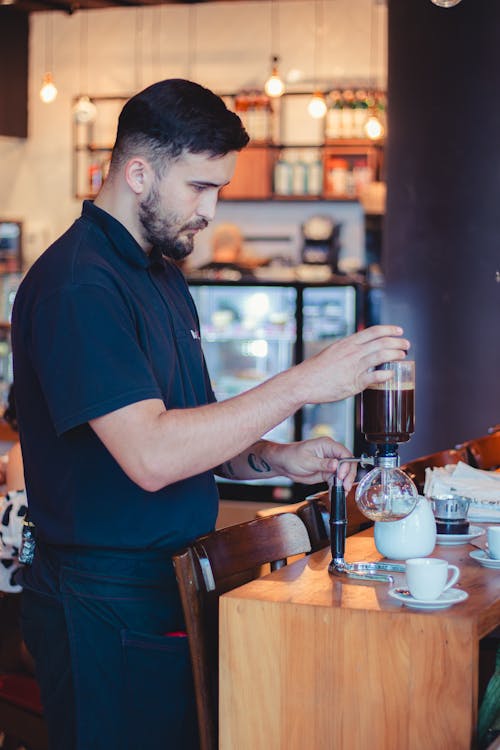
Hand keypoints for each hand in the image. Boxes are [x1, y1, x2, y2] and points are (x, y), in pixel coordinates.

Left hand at [266, 437, 357, 489]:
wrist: (283, 464)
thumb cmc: (291, 456)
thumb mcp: (307, 461)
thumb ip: (322, 464)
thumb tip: (335, 464)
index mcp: (327, 445)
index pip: (344, 453)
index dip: (346, 465)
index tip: (342, 475)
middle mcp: (330, 453)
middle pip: (347, 464)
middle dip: (348, 476)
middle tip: (345, 486)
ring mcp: (329, 463)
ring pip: (343, 473)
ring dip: (344, 483)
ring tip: (342, 492)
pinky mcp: (326, 473)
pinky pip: (336, 480)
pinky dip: (337, 487)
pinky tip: (335, 493)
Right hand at [294, 325, 409, 404]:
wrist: (304, 382)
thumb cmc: (316, 369)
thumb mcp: (332, 353)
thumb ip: (347, 352)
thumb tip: (359, 352)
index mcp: (348, 343)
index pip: (373, 331)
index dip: (389, 330)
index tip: (399, 331)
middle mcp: (353, 352)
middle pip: (381, 342)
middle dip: (397, 342)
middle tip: (406, 344)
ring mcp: (354, 367)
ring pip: (381, 355)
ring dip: (395, 354)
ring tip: (402, 356)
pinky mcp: (354, 382)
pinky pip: (375, 377)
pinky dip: (386, 374)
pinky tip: (392, 374)